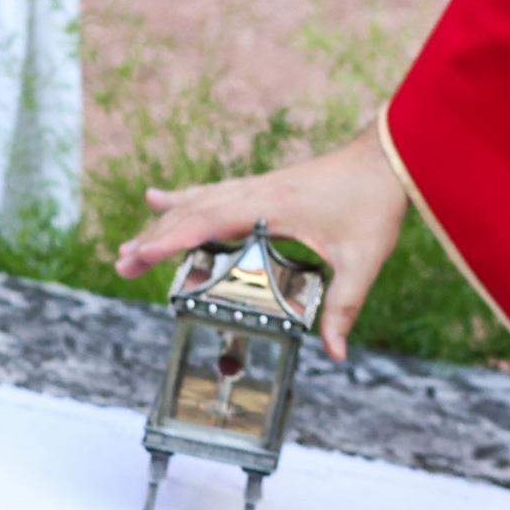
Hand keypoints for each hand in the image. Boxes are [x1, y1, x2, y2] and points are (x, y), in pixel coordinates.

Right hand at [112, 121, 410, 363]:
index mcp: (273, 206)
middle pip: (192, 213)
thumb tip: (334, 353)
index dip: (173, 237)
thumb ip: (344, 306)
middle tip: (121, 263)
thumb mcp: (363, 260)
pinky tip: (163, 198)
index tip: (141, 253)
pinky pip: (213, 194)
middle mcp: (257, 192)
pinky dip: (185, 200)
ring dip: (163, 223)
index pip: (210, 220)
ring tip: (130, 244)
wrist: (388, 156)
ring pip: (198, 202)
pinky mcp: (264, 188)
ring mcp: (258, 187)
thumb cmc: (374, 202)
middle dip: (154, 239)